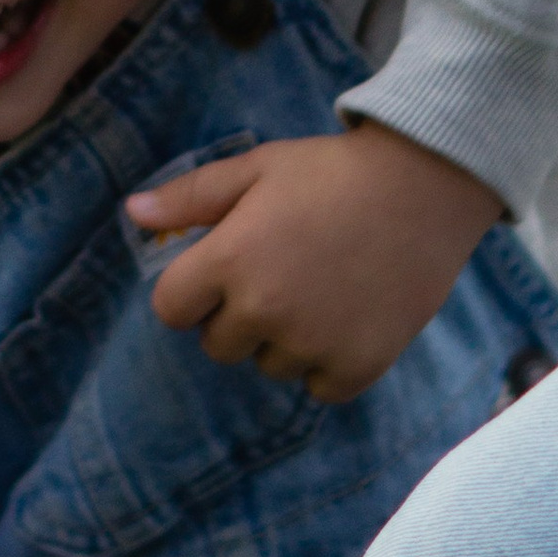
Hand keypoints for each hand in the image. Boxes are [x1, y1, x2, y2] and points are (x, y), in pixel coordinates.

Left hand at [131, 126, 497, 403]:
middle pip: (218, 345)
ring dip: (285, 339)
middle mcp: (264, 309)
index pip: (171, 308)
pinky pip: (319, 387)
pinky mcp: (358, 365)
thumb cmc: (332, 171)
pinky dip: (329, 363)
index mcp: (229, 260)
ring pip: (270, 366)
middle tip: (283, 271)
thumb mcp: (256, 168)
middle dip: (238, 315)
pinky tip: (349, 316)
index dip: (191, 289)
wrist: (426, 184)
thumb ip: (190, 196)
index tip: (221, 269)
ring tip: (323, 287)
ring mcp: (312, 342)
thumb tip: (131, 213)